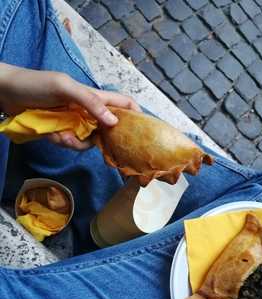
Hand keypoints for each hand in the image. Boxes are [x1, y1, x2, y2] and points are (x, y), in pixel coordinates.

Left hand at [0, 63, 139, 149]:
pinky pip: (72, 144)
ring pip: (89, 141)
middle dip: (103, 139)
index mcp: (94, 96)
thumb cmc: (36, 84)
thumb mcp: (66, 88)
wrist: (8, 94)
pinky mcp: (64, 132)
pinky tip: (53, 136)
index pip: (123, 103)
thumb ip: (91, 102)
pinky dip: (64, 143)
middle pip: (108, 129)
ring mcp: (76, 123)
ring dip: (77, 142)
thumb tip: (114, 122)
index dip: (135, 114)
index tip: (143, 130)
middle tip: (99, 145)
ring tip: (62, 136)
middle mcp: (88, 111)